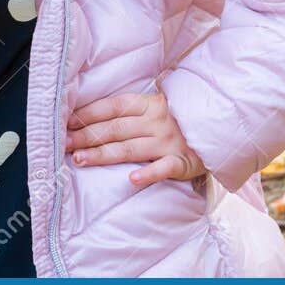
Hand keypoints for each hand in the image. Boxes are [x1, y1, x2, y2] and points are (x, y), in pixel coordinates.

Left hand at [64, 91, 207, 187]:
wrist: (219, 131)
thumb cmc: (180, 121)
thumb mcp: (157, 108)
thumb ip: (131, 112)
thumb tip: (91, 117)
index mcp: (149, 104)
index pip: (113, 107)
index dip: (90, 114)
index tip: (67, 122)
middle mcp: (157, 121)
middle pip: (116, 129)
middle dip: (87, 136)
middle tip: (65, 144)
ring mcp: (169, 142)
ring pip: (130, 149)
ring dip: (103, 154)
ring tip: (81, 160)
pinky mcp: (182, 162)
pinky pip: (163, 169)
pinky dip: (148, 174)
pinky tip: (131, 179)